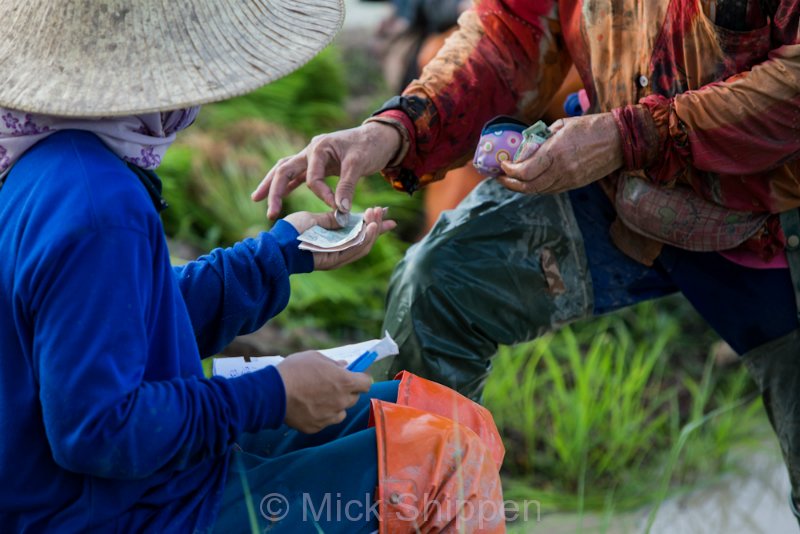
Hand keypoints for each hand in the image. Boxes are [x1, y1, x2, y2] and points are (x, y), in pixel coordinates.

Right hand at [252, 122, 401, 219]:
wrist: (379, 137)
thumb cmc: (370, 147)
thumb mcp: (360, 165)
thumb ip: (347, 186)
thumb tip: (340, 210)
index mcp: (319, 147)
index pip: (313, 177)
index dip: (323, 195)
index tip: (338, 208)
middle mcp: (310, 150)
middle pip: (284, 169)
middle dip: (274, 190)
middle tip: (269, 210)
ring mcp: (311, 157)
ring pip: (285, 170)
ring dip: (272, 185)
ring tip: (257, 199)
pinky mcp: (317, 164)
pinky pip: (297, 175)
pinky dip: (287, 185)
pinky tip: (278, 197)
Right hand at [276, 351, 371, 433]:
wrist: (273, 393)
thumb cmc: (295, 370)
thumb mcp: (315, 357)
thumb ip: (333, 363)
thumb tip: (344, 366)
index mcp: (344, 382)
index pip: (366, 383)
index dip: (361, 379)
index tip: (355, 377)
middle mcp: (341, 401)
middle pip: (354, 398)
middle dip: (347, 392)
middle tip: (332, 385)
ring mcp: (329, 416)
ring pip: (341, 412)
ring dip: (335, 406)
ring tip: (319, 398)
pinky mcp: (316, 427)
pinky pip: (325, 421)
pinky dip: (321, 415)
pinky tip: (308, 407)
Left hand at [283, 207, 396, 270]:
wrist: (278, 243)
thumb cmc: (291, 230)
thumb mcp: (315, 219)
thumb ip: (331, 219)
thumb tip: (347, 215)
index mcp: (332, 240)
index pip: (357, 231)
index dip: (370, 223)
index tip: (382, 212)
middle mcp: (336, 250)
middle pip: (363, 240)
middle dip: (376, 227)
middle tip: (387, 215)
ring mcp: (336, 257)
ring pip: (362, 245)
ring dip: (372, 232)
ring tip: (380, 219)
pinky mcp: (334, 261)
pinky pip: (354, 250)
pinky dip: (364, 239)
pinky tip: (371, 228)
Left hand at [498, 113, 623, 194]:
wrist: (620, 139)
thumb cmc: (591, 126)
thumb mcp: (562, 125)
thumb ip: (542, 138)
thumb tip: (526, 146)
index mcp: (555, 152)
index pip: (525, 171)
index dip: (510, 170)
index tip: (503, 164)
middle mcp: (561, 170)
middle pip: (528, 187)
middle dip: (510, 184)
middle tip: (501, 177)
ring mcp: (570, 180)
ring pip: (539, 191)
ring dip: (522, 187)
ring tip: (513, 180)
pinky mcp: (576, 184)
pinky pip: (551, 190)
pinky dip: (538, 188)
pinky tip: (531, 180)